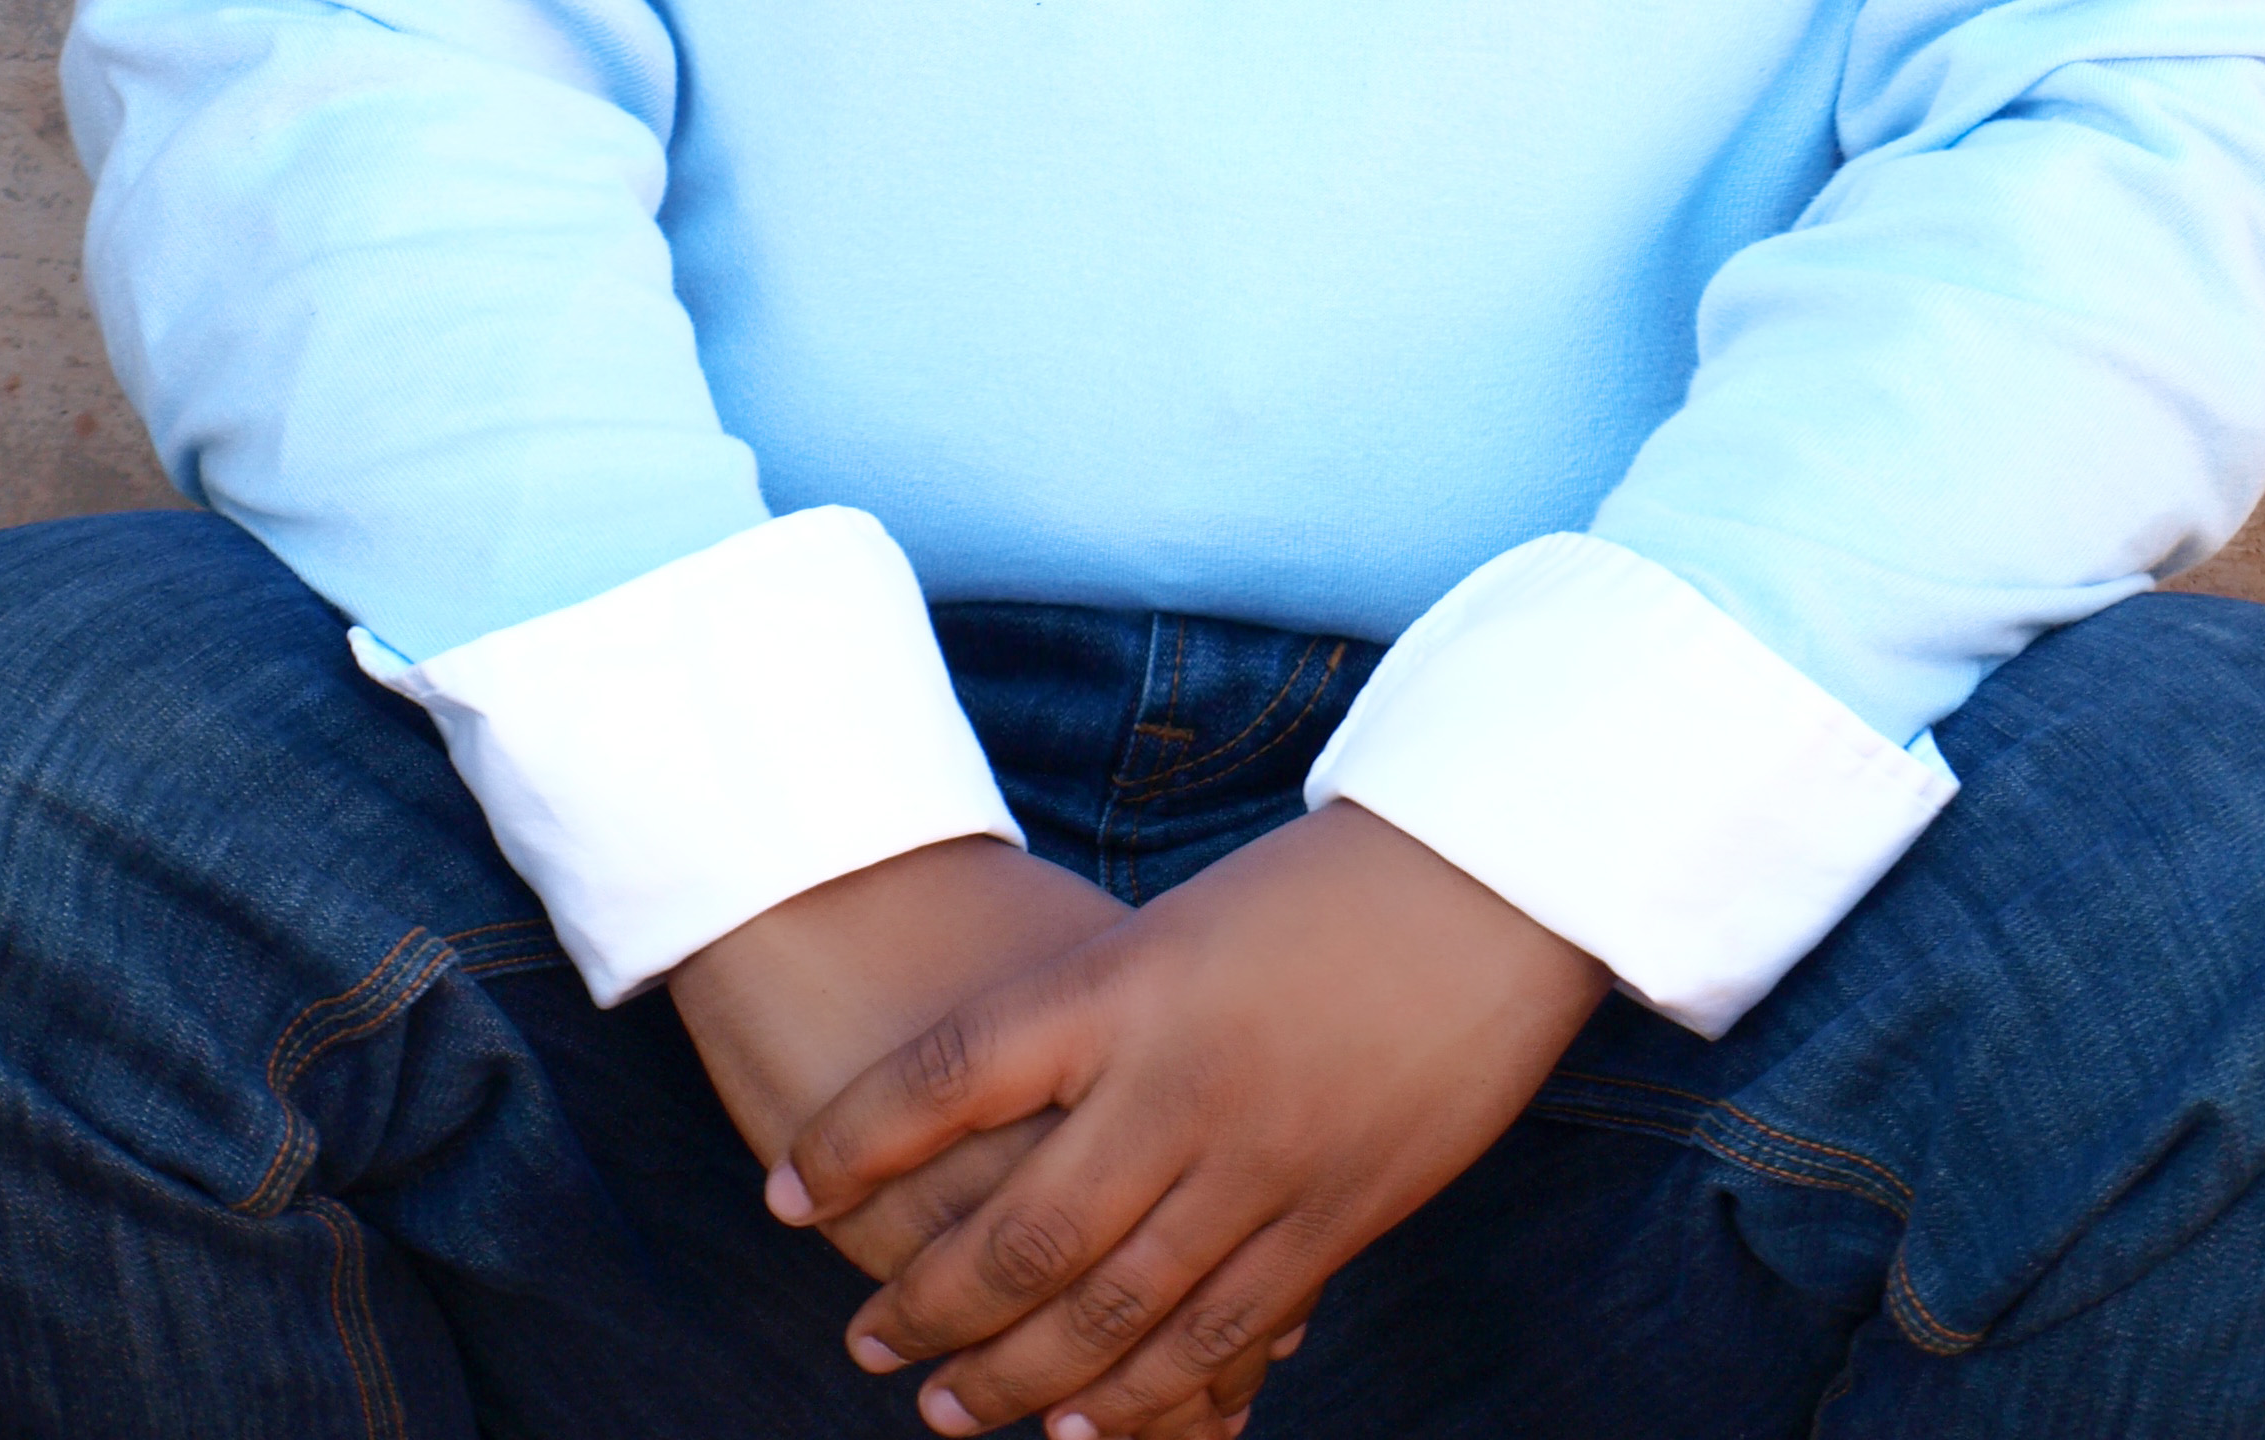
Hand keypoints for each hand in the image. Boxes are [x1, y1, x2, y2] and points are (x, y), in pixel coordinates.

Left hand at [769, 800, 1608, 1436]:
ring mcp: (1259, 1162)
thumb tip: (994, 1108)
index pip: (948, 1075)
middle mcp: (1177, 1083)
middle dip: (930, 1306)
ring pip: (1112, 1311)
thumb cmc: (1318, 885)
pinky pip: (1220, 1336)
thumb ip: (1095, 1018)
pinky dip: (1146, 1393)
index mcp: (1126, 983)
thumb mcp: (1179, 928)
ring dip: (1018, 1379)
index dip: (851, 1143)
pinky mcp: (1334, 1218)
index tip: (780, 1198)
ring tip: (946, 1410)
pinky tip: (1090, 1425)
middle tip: (866, 1346)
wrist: (1484, 879)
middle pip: (1021, 1232)